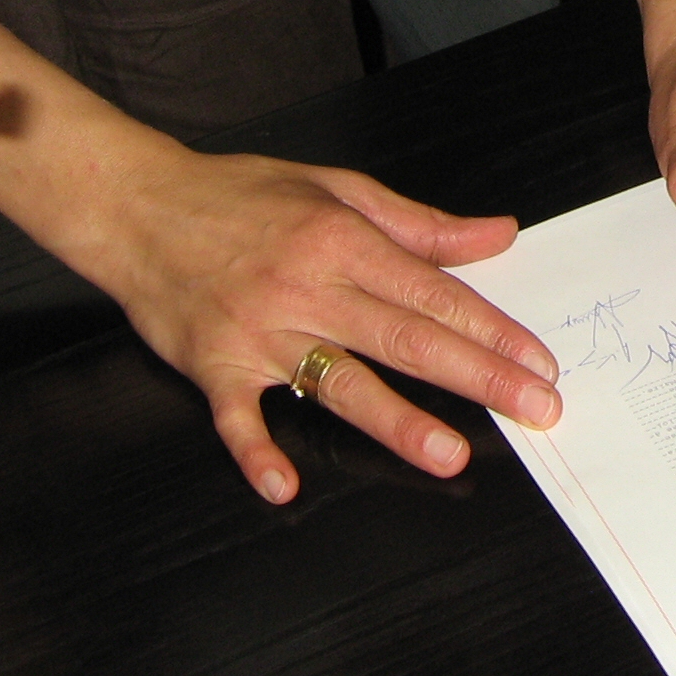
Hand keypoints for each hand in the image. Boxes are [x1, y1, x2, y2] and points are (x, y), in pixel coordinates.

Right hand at [87, 143, 562, 502]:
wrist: (138, 206)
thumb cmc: (240, 195)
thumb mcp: (337, 190)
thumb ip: (420, 224)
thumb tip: (497, 236)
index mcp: (341, 241)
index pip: (433, 294)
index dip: (492, 329)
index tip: (537, 361)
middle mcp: (306, 288)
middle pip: (405, 340)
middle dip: (477, 376)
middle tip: (533, 407)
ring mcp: (257, 331)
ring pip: (338, 382)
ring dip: (396, 420)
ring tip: (451, 453)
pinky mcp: (211, 365)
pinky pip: (237, 418)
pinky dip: (257, 452)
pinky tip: (285, 486)